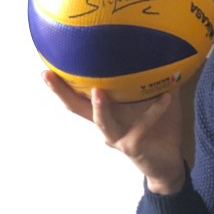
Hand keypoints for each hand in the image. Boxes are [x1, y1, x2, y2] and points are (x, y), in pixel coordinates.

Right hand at [42, 71, 185, 194]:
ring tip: (97, 91)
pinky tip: (166, 96)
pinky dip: (155, 110)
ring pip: (103, 122)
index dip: (61, 84)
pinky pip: (142, 126)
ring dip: (99, 107)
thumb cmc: (160, 128)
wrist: (168, 163)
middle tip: (48, 75)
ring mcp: (117, 137)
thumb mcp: (155, 100)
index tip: (45, 66)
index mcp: (108, 111)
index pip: (80, 96)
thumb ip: (152, 81)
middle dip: (61, 92)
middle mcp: (106, 125)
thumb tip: (159, 50)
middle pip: (77, 108)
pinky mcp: (133, 146)